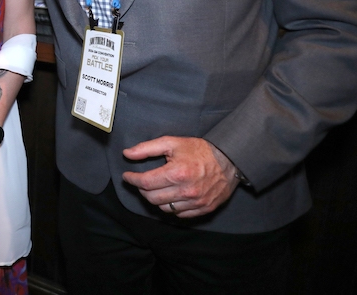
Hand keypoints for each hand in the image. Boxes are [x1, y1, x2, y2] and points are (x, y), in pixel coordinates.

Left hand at [122, 136, 238, 218]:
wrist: (229, 160)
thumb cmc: (199, 150)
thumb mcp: (172, 142)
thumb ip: (147, 148)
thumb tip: (127, 154)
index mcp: (177, 173)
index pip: (145, 182)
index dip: (132, 179)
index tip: (127, 176)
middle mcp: (186, 191)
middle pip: (152, 198)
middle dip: (142, 189)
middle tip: (142, 181)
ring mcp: (196, 203)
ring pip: (164, 208)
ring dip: (155, 198)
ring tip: (156, 187)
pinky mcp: (203, 209)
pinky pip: (179, 214)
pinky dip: (171, 206)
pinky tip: (170, 195)